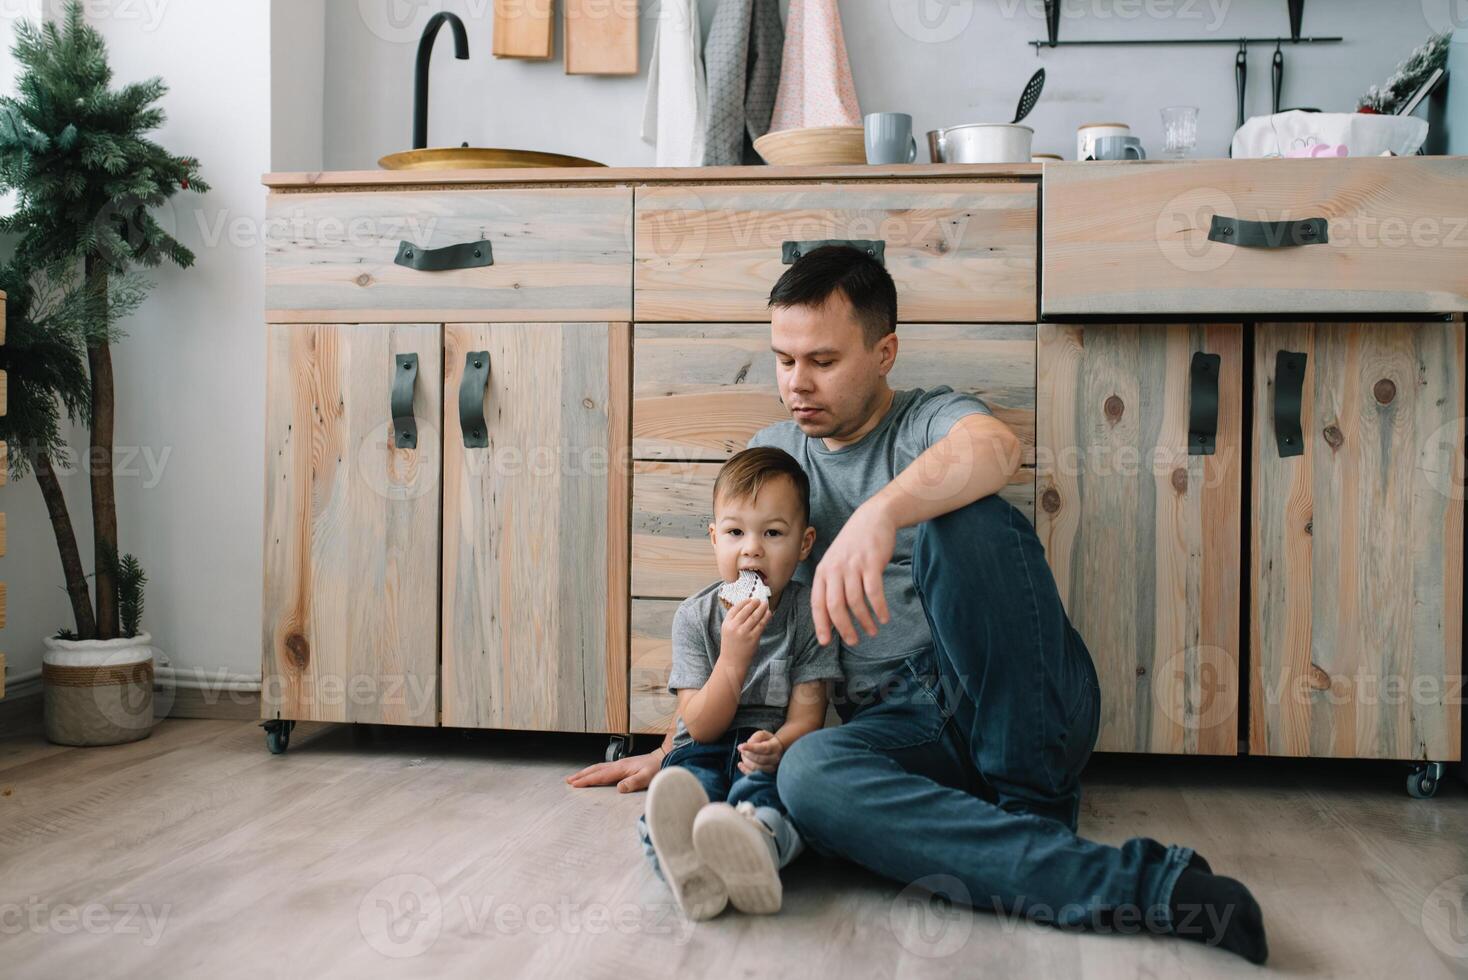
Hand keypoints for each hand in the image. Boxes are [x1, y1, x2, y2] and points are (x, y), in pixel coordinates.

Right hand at [565, 749, 662, 792]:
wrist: (664, 757)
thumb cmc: (656, 768)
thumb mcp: (647, 777)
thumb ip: (633, 783)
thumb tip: (619, 788)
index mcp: (621, 768)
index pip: (600, 776)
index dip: (587, 780)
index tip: (575, 784)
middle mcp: (618, 765)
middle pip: (595, 770)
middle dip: (581, 775)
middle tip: (569, 781)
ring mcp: (620, 764)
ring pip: (598, 768)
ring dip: (586, 772)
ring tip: (576, 777)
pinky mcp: (623, 765)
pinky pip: (604, 768)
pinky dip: (595, 771)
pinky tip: (594, 774)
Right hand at [720, 596, 770, 661]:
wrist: (732, 663)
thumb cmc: (731, 646)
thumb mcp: (727, 631)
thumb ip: (734, 620)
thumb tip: (748, 608)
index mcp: (726, 624)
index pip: (735, 608)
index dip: (744, 602)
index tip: (750, 599)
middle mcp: (734, 627)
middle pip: (746, 610)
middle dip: (754, 603)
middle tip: (760, 600)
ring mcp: (744, 632)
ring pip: (755, 616)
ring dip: (762, 609)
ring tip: (765, 605)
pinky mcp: (753, 638)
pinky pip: (761, 625)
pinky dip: (766, 618)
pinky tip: (769, 614)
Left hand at [737, 730, 784, 774]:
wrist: (776, 749)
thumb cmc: (767, 741)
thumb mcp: (762, 734)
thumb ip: (756, 737)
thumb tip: (749, 743)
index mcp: (775, 747)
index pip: (763, 749)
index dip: (751, 748)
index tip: (740, 746)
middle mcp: (775, 759)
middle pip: (759, 759)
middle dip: (747, 754)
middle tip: (741, 749)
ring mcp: (772, 768)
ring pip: (756, 768)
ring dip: (746, 761)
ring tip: (743, 754)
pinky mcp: (766, 775)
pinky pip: (754, 774)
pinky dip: (745, 770)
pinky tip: (740, 764)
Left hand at [811, 501, 894, 646]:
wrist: (873, 518)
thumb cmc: (853, 546)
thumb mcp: (835, 562)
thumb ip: (832, 585)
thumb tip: (832, 616)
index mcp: (822, 571)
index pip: (817, 603)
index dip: (821, 624)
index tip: (826, 642)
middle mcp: (834, 569)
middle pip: (835, 606)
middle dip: (844, 628)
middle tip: (853, 641)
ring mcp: (853, 566)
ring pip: (855, 602)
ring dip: (864, 621)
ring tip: (872, 631)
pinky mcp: (871, 563)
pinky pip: (874, 592)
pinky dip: (879, 608)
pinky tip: (883, 617)